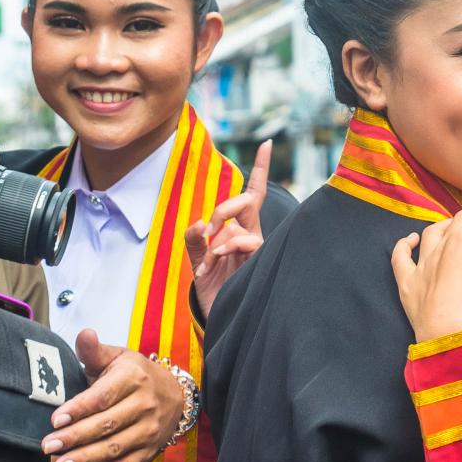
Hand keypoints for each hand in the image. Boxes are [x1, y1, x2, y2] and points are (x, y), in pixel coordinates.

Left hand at [38, 332, 181, 461]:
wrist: (175, 394)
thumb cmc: (135, 373)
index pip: (103, 396)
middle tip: (48, 446)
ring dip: (87, 459)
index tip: (55, 419)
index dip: (79, 408)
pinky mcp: (150, 449)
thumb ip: (94, 350)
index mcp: (133, 378)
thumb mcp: (118, 357)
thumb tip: (84, 333)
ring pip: (115, 447)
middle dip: (75, 437)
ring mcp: (149, 430)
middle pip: (106, 424)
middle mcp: (144, 405)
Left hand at [184, 141, 271, 313]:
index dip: (261, 169)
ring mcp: (257, 249)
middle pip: (248, 200)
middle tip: (208, 229)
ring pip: (245, 222)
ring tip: (208, 258)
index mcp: (239, 229)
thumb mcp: (196, 261)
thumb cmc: (212, 289)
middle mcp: (252, 235)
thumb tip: (199, 223)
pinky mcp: (258, 263)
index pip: (253, 194)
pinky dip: (226, 245)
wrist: (217, 317)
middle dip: (225, 207)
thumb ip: (194, 240)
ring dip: (220, 234)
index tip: (268, 144)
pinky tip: (214, 259)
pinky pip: (246, 241)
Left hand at [390, 211, 461, 342]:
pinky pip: (401, 256)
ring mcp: (423, 262)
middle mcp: (442, 244)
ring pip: (432, 232)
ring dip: (446, 229)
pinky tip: (410, 241)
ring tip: (457, 236)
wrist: (451, 337)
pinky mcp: (409, 281)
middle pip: (461, 220)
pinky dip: (405, 245)